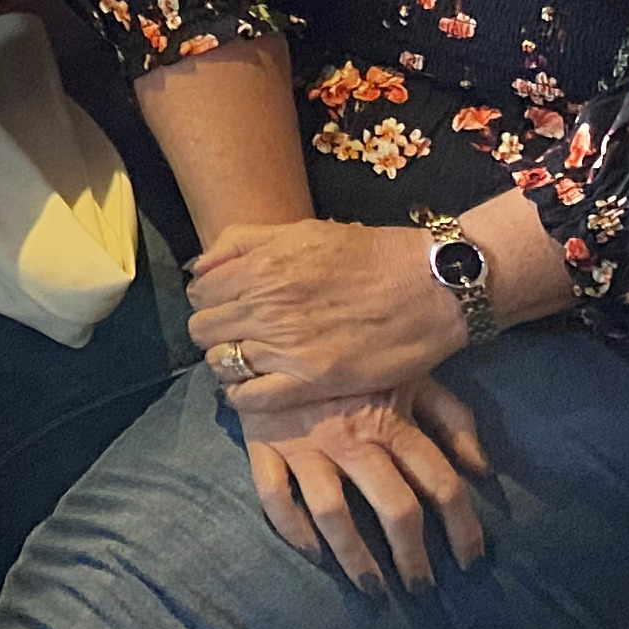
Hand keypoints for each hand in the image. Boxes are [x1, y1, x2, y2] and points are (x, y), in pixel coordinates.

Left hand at [186, 217, 462, 407]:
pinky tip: (253, 388)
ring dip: (228, 362)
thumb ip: (242, 242)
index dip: (208, 299)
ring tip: (249, 359)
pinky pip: (251, 398)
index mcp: (261, 266)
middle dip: (214, 331)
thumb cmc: (369, 254)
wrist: (430, 285)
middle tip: (237, 333)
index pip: (199, 292)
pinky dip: (243, 396)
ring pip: (222, 363)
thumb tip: (198, 267)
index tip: (225, 305)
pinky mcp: (314, 380)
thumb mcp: (301, 230)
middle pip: (203, 329)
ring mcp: (288, 346)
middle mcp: (266, 306)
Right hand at [233, 376, 492, 592]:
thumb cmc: (353, 354)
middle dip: (413, 558)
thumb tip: (481, 471)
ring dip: (356, 558)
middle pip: (394, 509)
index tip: (470, 560)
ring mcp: (304, 443)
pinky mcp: (263, 444)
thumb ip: (451, 417)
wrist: (277, 319)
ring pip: (334, 514)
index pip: (441, 484)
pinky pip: (274, 497)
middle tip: (421, 588)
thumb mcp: (410, 373)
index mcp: (392, 419)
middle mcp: (352, 437)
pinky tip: (313, 553)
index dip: (463, 528)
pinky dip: (292, 530)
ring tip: (372, 587)